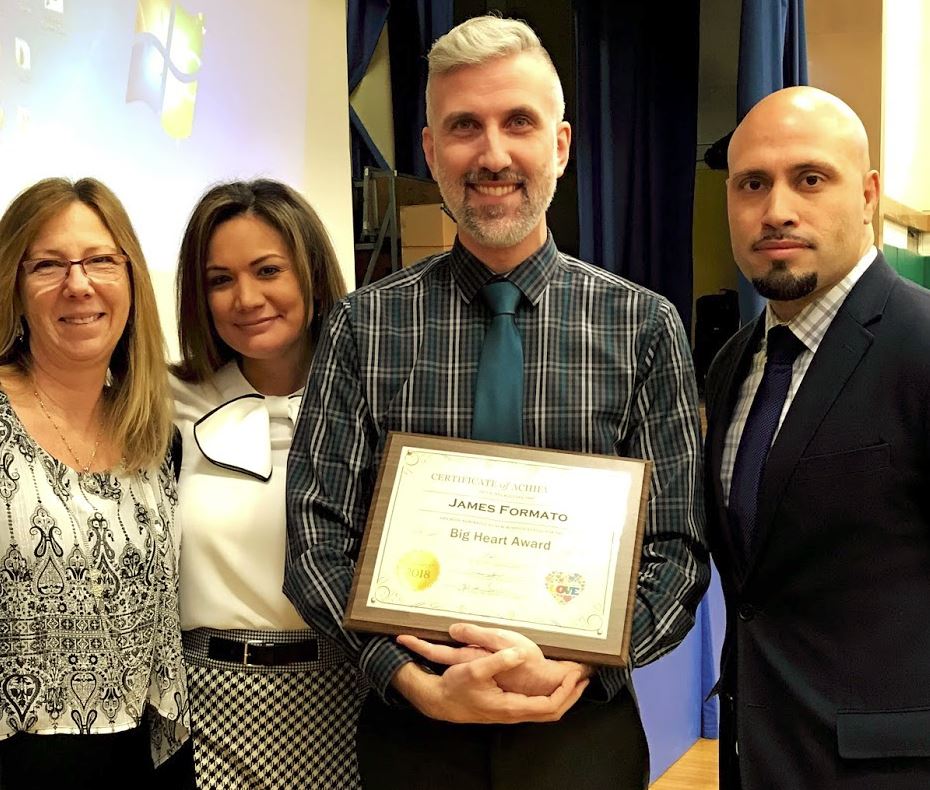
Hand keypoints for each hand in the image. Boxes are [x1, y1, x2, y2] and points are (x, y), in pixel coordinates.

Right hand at [390, 647, 588, 723]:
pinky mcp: (508, 708)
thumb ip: (497, 660)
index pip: (549, 706)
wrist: (440, 700)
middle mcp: (514, 713)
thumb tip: (519, 653)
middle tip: (584, 679)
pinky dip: (550, 697)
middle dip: (571, 696)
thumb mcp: (473, 669)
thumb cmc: (455, 686)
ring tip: (573, 680)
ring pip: (545, 712)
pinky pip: (537, 708)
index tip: (575, 675)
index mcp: (510, 706)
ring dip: (562, 696)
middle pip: (552, 713)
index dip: (566, 692)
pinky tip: (551, 684)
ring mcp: (511, 712)